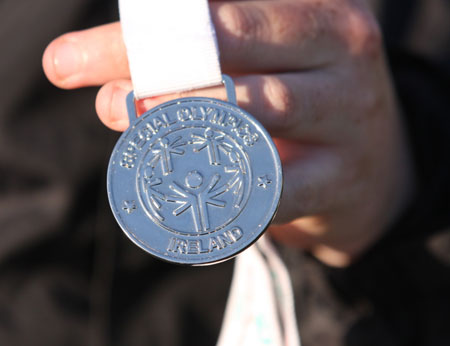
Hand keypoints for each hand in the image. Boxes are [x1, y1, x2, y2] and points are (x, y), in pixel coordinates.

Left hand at [43, 0, 413, 266]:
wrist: (376, 169)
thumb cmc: (309, 106)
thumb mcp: (271, 68)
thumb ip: (207, 64)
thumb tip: (109, 84)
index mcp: (318, 14)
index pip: (214, 16)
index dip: (139, 37)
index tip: (72, 61)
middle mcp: (342, 56)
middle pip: (224, 61)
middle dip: (144, 80)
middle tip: (99, 102)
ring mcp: (349, 119)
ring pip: (245, 120)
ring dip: (174, 133)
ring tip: (133, 142)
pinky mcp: (342, 182)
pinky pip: (267, 192)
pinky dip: (217, 196)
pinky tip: (180, 201)